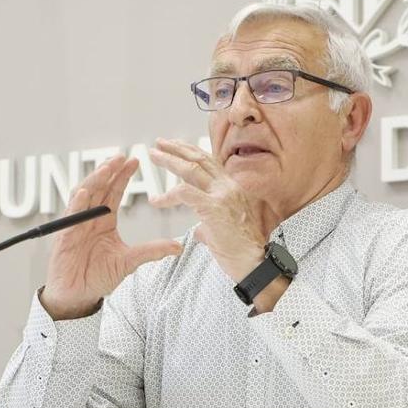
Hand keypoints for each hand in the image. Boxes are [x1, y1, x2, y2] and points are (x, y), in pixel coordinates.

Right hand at [41, 155, 182, 319]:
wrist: (78, 295)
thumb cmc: (98, 276)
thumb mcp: (129, 262)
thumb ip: (150, 251)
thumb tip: (177, 247)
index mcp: (104, 220)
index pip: (113, 192)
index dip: (122, 176)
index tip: (134, 161)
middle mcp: (89, 218)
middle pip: (98, 188)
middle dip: (108, 171)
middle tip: (120, 157)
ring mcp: (75, 225)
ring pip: (83, 196)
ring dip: (93, 180)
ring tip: (105, 169)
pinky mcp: (65, 236)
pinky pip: (70, 216)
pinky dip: (77, 203)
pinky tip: (85, 192)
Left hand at [148, 138, 273, 282]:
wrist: (254, 264)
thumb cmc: (240, 251)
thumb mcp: (223, 229)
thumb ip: (210, 223)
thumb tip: (200, 230)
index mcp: (233, 188)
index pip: (209, 161)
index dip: (190, 151)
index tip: (175, 146)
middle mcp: (229, 186)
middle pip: (199, 158)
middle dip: (177, 148)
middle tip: (159, 143)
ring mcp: (222, 195)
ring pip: (190, 168)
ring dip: (169, 160)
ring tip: (153, 155)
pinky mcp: (214, 208)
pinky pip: (184, 193)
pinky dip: (167, 196)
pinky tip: (156, 201)